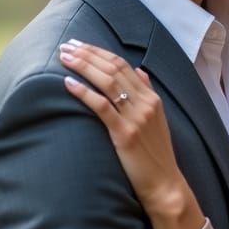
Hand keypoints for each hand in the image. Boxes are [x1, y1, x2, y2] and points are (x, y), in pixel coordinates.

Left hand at [59, 41, 204, 228]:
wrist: (164, 184)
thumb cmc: (156, 155)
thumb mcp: (158, 120)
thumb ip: (148, 94)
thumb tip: (140, 71)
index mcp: (152, 98)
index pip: (123, 65)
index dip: (99, 52)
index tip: (80, 44)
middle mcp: (146, 103)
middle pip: (113, 69)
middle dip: (87, 54)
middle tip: (67, 45)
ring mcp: (136, 118)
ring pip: (107, 82)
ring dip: (83, 66)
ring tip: (64, 58)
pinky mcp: (125, 134)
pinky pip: (102, 106)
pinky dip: (84, 92)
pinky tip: (68, 83)